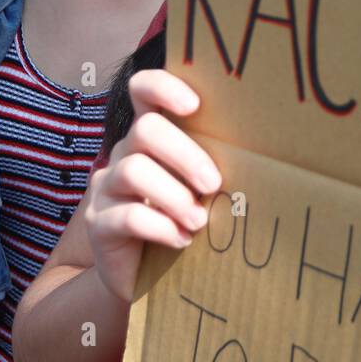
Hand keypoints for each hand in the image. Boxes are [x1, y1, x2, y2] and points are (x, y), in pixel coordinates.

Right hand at [85, 69, 220, 302]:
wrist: (140, 274)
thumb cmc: (180, 221)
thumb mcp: (196, 188)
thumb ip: (211, 167)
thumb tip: (262, 159)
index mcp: (149, 137)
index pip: (143, 90)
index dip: (164, 87)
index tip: (194, 106)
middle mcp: (123, 153)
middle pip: (146, 130)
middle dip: (185, 155)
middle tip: (213, 184)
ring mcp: (106, 187)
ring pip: (133, 170)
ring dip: (174, 196)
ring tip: (199, 221)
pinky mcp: (98, 222)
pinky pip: (128, 216)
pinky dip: (160, 228)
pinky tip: (182, 240)